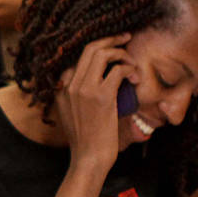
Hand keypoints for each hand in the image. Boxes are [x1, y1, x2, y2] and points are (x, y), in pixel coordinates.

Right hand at [52, 34, 133, 170]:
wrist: (88, 158)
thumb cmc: (87, 140)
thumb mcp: (73, 115)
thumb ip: (77, 96)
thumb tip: (96, 81)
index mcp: (62, 88)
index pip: (79, 57)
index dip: (99, 47)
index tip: (113, 47)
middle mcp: (70, 84)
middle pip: (90, 48)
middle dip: (112, 39)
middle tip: (126, 38)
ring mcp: (84, 89)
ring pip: (103, 54)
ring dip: (122, 54)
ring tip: (132, 66)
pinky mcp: (101, 97)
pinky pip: (118, 70)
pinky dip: (130, 70)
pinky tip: (135, 80)